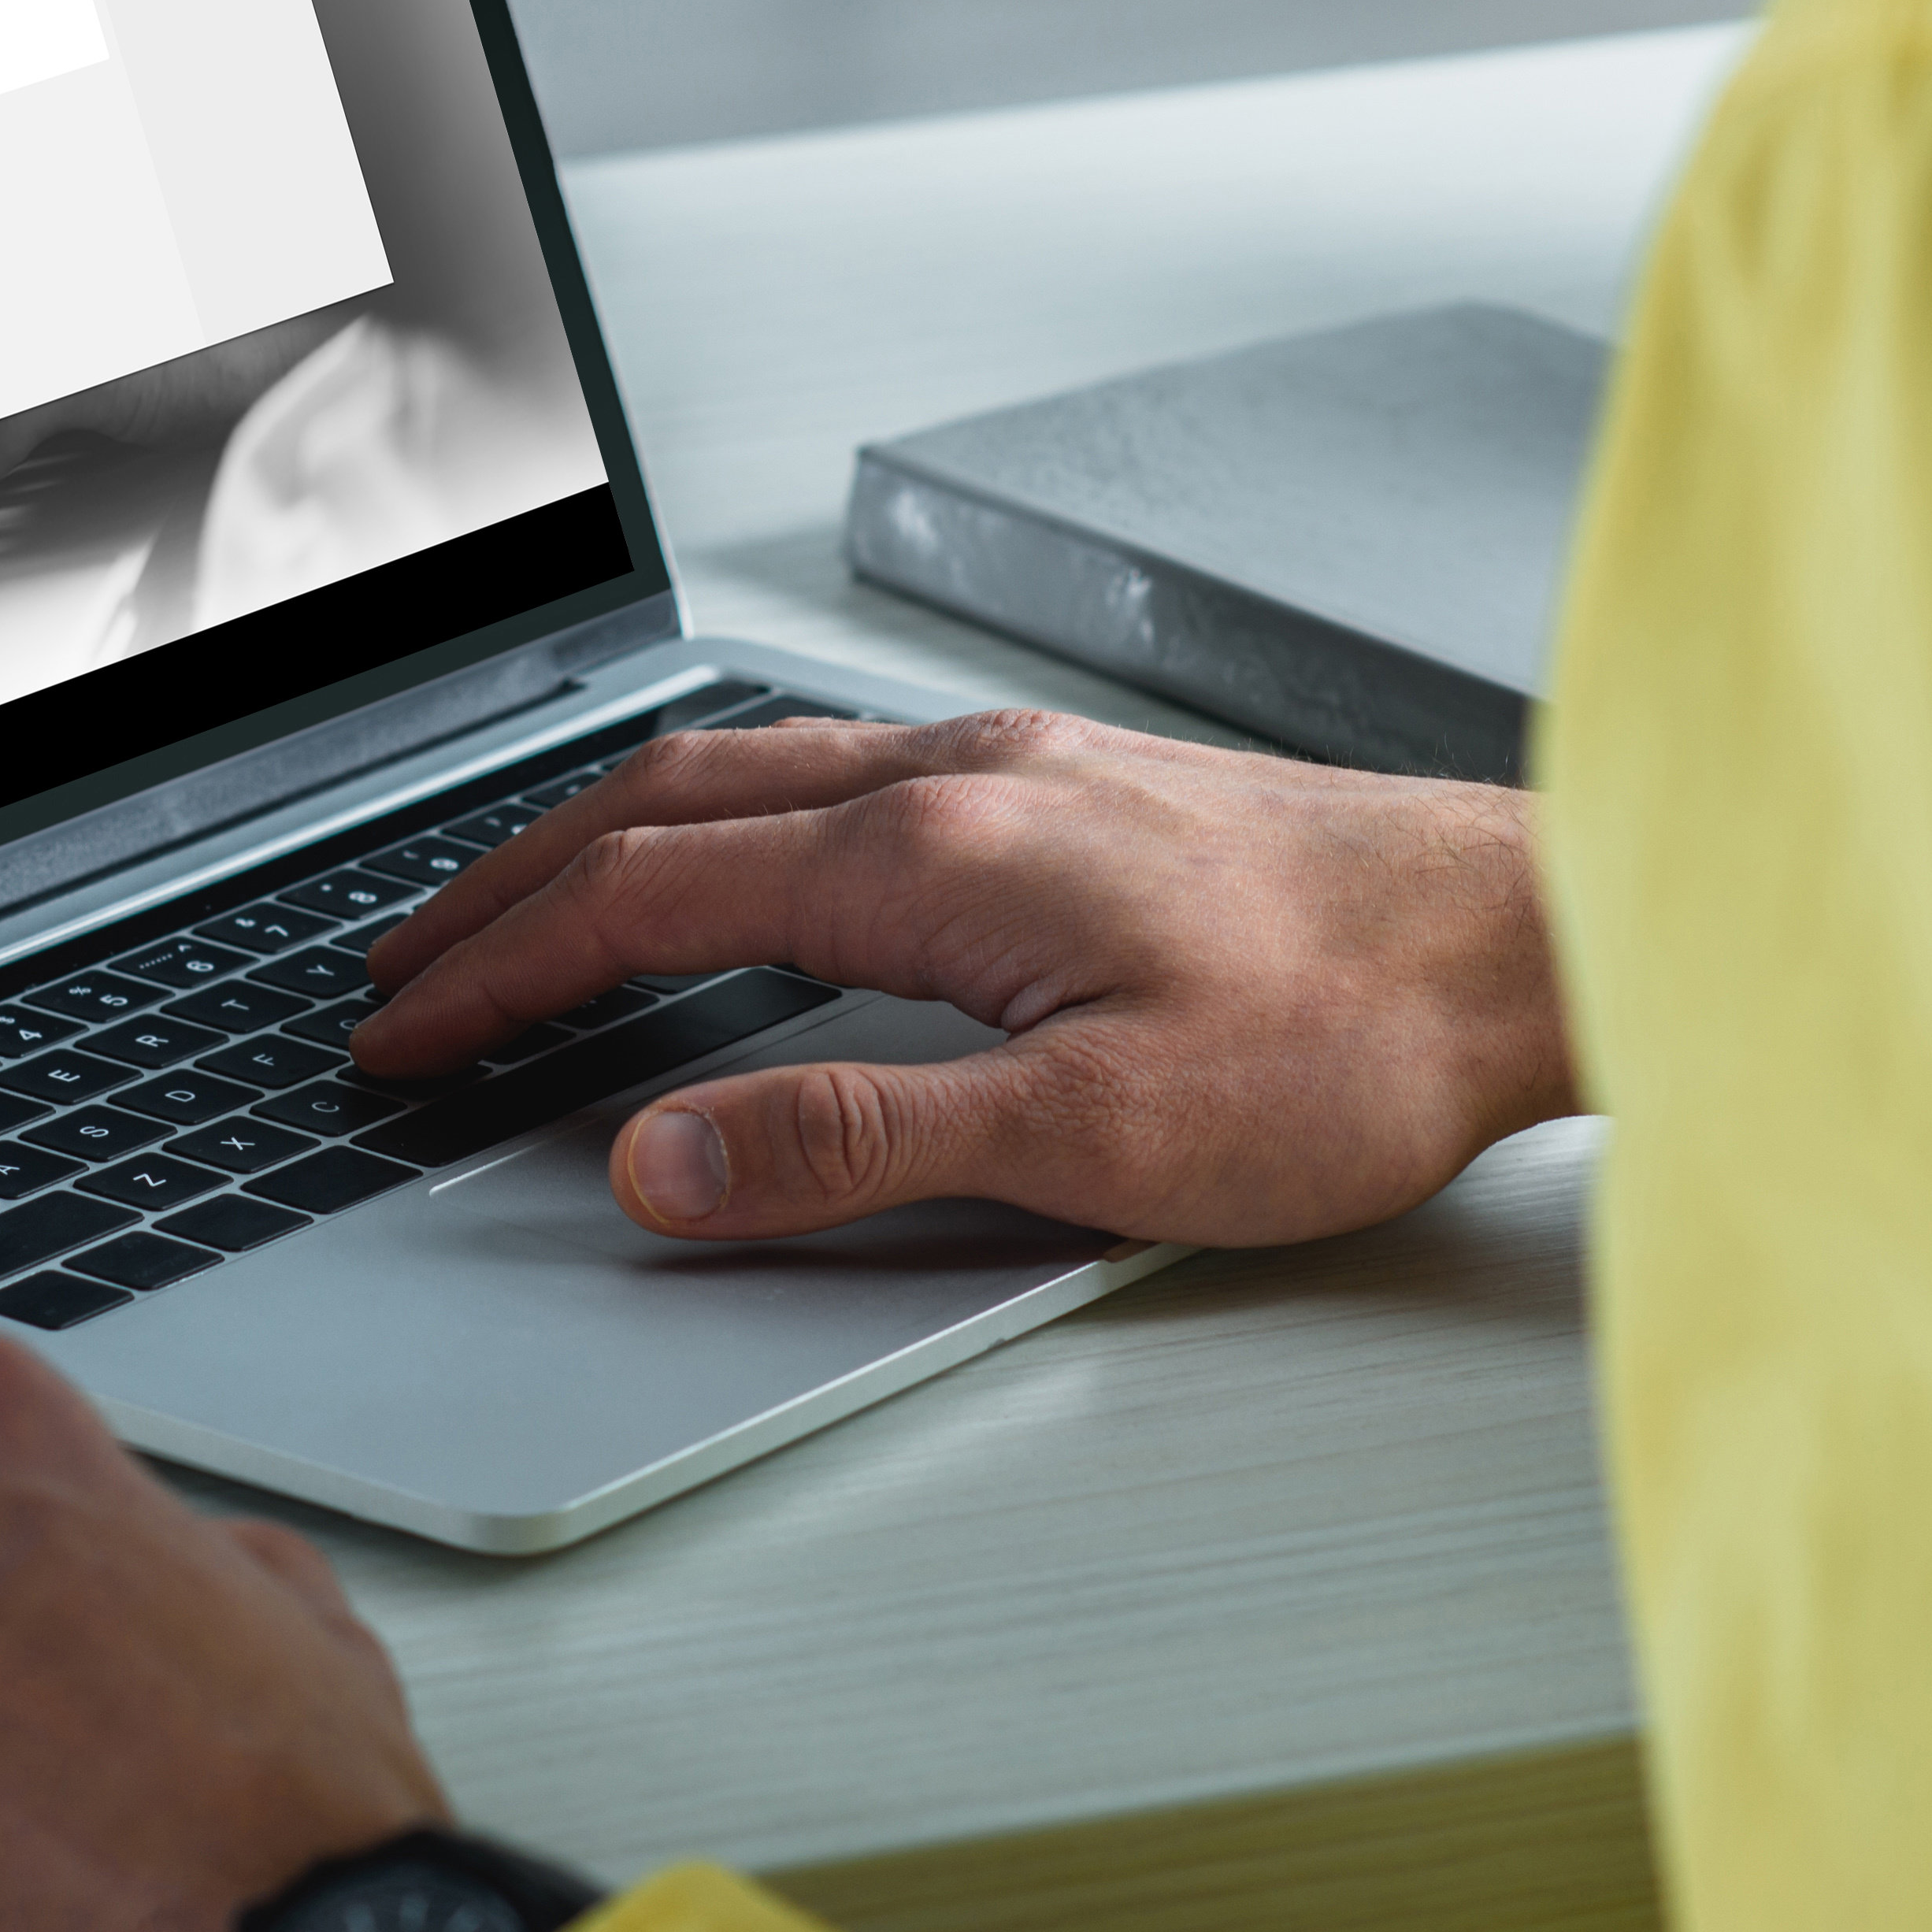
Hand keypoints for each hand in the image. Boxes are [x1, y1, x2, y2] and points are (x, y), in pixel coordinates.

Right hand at [351, 709, 1571, 1248]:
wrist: (1528, 937)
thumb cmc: (1351, 1037)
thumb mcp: (1094, 1141)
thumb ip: (857, 1147)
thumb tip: (658, 1163)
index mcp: (931, 855)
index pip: (643, 905)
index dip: (500, 977)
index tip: (403, 1038)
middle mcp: (953, 778)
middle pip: (661, 809)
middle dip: (507, 891)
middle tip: (403, 968)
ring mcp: (1011, 768)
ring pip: (740, 772)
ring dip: (605, 841)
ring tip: (521, 910)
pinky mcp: (1066, 787)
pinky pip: (828, 770)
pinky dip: (719, 818)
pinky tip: (733, 854)